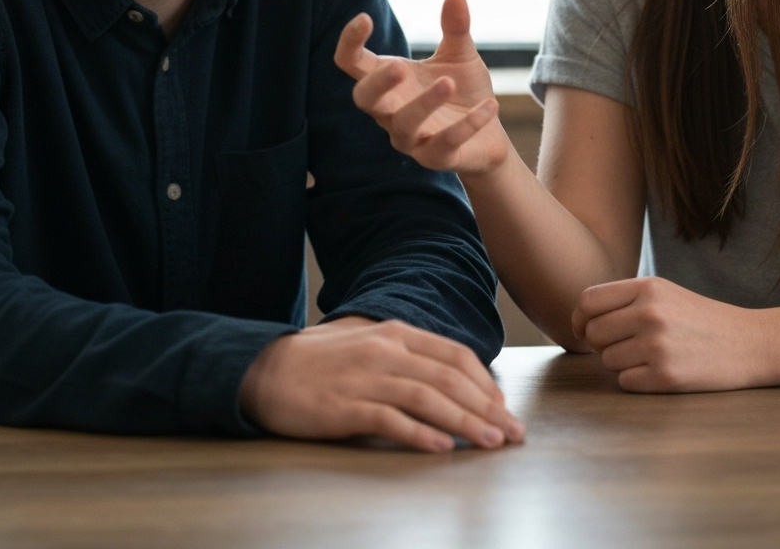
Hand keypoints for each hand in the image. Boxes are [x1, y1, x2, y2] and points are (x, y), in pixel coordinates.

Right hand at [238, 316, 525, 451]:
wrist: (267, 369)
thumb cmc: (323, 360)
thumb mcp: (370, 343)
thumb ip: (408, 355)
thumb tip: (451, 377)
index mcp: (396, 333)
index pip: (455, 355)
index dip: (485, 382)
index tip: (503, 407)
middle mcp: (386, 351)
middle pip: (449, 379)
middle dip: (487, 408)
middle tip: (513, 433)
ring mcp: (365, 378)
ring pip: (428, 398)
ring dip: (465, 422)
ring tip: (490, 442)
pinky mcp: (345, 407)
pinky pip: (390, 420)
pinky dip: (420, 434)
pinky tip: (442, 447)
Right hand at [334, 0, 509, 174]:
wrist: (487, 136)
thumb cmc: (462, 91)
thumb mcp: (460, 56)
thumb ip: (455, 28)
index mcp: (389, 81)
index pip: (352, 64)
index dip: (350, 43)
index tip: (364, 18)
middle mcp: (391, 111)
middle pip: (364, 100)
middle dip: (378, 84)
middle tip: (398, 66)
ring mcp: (411, 139)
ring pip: (403, 125)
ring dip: (424, 104)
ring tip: (449, 82)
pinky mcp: (437, 158)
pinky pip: (445, 144)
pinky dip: (468, 125)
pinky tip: (491, 105)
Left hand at [572, 277, 771, 391]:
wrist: (750, 343)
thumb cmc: (700, 318)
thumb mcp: (664, 293)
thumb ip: (624, 299)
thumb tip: (579, 318)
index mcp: (647, 288)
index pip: (588, 301)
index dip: (578, 318)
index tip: (581, 330)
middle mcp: (649, 313)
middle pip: (593, 333)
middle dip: (600, 344)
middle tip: (624, 345)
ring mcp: (657, 346)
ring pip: (607, 360)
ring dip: (620, 363)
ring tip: (651, 356)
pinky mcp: (666, 377)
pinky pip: (625, 382)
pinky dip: (636, 380)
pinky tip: (659, 372)